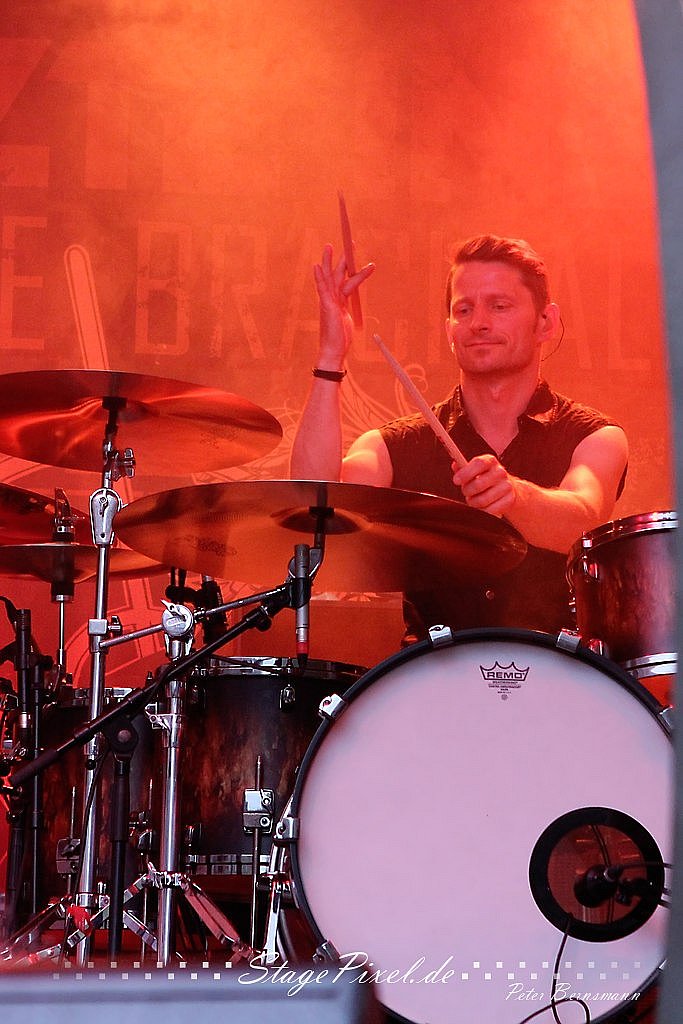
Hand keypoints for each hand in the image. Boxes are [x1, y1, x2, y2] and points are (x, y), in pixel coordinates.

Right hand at [313, 244, 373, 366]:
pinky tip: (317, 266)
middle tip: (342, 243)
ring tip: (329, 246)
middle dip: (340, 259)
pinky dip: (320, 277)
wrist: (333, 351)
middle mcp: (332, 299)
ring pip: (329, 278)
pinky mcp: (326, 307)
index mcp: (338, 300)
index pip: (345, 280)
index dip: (349, 268)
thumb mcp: (345, 319)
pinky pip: (323, 289)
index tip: (352, 255)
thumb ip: (345, 309)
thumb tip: (347, 308)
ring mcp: (328, 302)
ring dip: (329, 262)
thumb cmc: (340, 338)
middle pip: (336, 275)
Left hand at [452, 454, 517, 516]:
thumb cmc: (483, 478)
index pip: (479, 464)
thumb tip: (456, 465)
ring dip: (473, 502)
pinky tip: (482, 506)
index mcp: (490, 461)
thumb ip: (462, 467)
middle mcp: (500, 472)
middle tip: (466, 492)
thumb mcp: (474, 470)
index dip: (466, 473)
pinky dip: (482, 511)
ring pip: (482, 500)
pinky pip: (490, 510)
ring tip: (473, 499)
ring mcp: (506, 486)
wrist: (505, 488)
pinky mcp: (509, 500)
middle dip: (467, 491)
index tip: (456, 481)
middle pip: (478, 484)